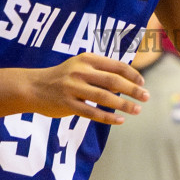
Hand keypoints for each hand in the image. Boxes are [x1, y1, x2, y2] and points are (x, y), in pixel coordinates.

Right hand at [24, 53, 148, 124]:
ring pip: (104, 97)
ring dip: (124, 105)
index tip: (142, 82)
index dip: (132, 74)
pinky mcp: (67, 104)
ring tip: (137, 110)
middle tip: (146, 97)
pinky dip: (108, 117)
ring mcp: (73, 88)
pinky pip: (92, 112)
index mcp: (86, 59)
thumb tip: (127, 79)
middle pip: (113, 81)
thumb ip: (100, 70)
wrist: (33, 87)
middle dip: (133, 89)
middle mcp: (80, 72)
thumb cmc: (62, 76)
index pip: (115, 65)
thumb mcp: (79, 65)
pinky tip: (120, 120)